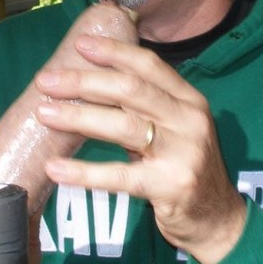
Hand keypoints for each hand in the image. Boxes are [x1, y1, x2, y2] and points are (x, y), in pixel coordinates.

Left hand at [33, 34, 246, 263]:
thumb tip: (89, 85)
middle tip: (46, 81)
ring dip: (79, 117)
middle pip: (131, 90)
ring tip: (44, 114)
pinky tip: (57, 169)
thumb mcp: (175, 129)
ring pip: (123, 126)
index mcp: (189, 100)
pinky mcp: (171, 186)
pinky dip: (85, 172)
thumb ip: (144, 108)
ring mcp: (183, 153)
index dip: (114, 52)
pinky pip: (121, 176)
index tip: (80, 44)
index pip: (149, 66)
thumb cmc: (185, 168)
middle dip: (84, 82)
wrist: (218, 219)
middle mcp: (189, 120)